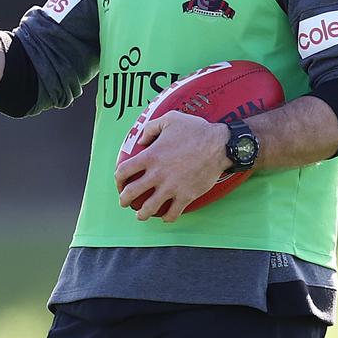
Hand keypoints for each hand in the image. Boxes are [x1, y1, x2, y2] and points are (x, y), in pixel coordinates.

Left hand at [114, 111, 231, 222]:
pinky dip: (166, 217)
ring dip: (141, 214)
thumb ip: (150, 128)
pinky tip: (165, 216)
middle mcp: (157, 174)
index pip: (123, 171)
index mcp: (150, 156)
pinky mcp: (186, 196)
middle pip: (131, 193)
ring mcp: (171, 187)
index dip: (118, 179)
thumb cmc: (195, 130)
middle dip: (123, 200)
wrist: (220, 145)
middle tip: (124, 202)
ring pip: (149, 208)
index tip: (120, 182)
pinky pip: (172, 213)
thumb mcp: (170, 119)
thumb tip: (141, 141)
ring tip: (141, 215)